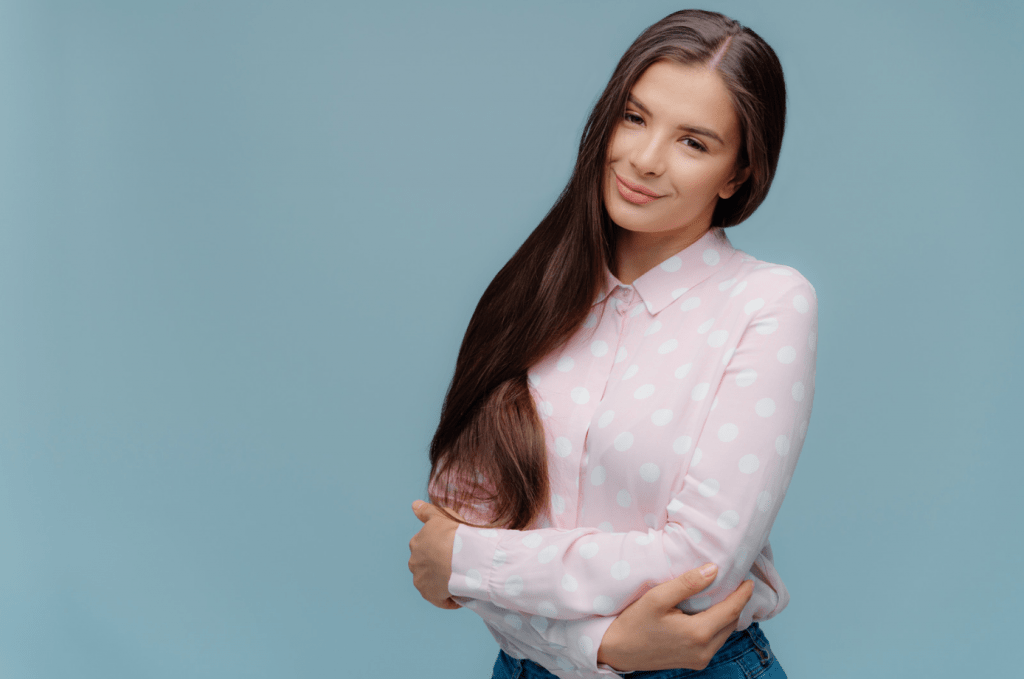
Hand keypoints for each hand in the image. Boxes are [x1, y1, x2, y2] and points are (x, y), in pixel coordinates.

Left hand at [408, 500, 461, 609]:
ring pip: (431, 582)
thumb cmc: (456, 534)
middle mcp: (414, 561)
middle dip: (438, 566)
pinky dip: (449, 598)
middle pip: (426, 565)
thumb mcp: (442, 516)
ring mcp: (419, 579)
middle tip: (458, 565)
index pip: (425, 547)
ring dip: (443, 582)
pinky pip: (439, 599)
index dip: (439, 549)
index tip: (453, 551)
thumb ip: (427, 512)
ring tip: (461, 580)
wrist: (464, 557)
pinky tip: (460, 595)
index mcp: (416, 542)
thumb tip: (414, 505)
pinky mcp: (428, 594)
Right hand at [596, 564, 753, 671]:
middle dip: (737, 603)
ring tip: (726, 595)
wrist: (618, 651)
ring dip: (728, 615)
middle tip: (737, 582)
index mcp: (698, 633)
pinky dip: (718, 626)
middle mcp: (704, 650)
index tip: (748, 579)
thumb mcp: (657, 598)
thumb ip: (686, 584)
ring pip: (725, 633)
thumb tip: (713, 570)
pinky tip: (711, 612)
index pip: (731, 610)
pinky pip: (715, 641)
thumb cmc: (634, 622)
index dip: (742, 594)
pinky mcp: (695, 662)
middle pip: (731, 623)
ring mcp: (700, 659)